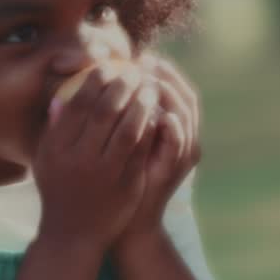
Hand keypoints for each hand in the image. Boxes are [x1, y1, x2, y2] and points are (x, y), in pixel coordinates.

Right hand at [34, 64, 157, 250]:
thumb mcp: (49, 160)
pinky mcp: (128, 183)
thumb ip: (56, 130)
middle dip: (123, 87)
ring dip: (142, 105)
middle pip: (106, 112)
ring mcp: (106, 171)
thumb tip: (62, 98)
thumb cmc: (61, 190)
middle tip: (135, 71)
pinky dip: (151, 129)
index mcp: (59, 147)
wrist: (75, 233)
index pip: (79, 104)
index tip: (109, 67)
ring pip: (128, 129)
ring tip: (150, 88)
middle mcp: (81, 157)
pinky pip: (143, 150)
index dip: (96, 82)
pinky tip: (159, 114)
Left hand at [116, 54, 200, 243]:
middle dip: (167, 75)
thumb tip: (92, 89)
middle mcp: (185, 139)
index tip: (140, 57)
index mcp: (173, 131)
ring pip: (185, 112)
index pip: (176, 91)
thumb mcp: (118, 145)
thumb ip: (116, 119)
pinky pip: (178, 136)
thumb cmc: (117, 184)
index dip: (162, 71)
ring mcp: (184, 153)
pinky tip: (151, 108)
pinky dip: (167, 120)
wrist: (128, 222)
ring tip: (146, 79)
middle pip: (187, 96)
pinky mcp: (176, 166)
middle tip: (145, 62)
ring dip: (167, 92)